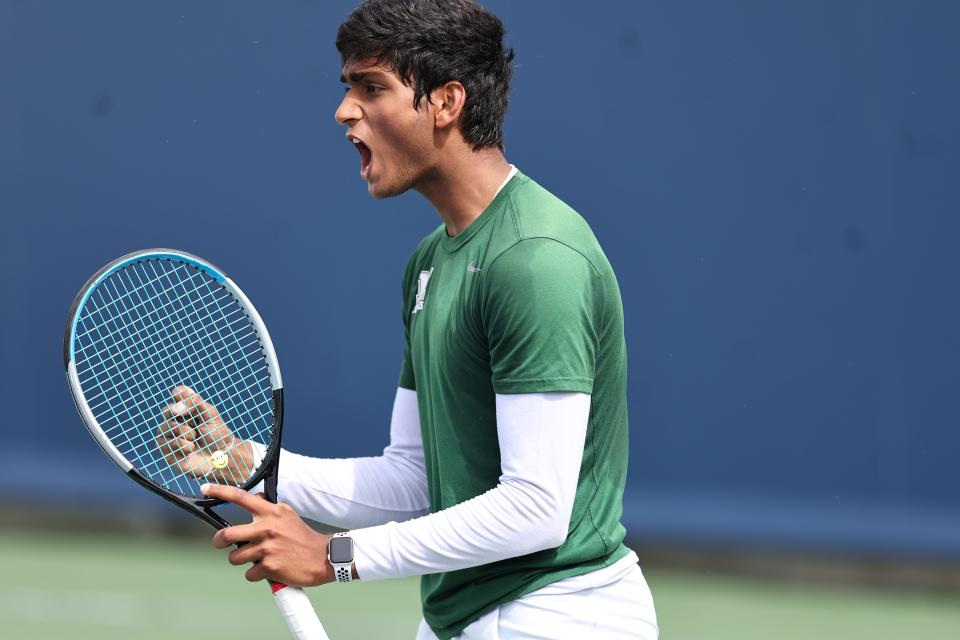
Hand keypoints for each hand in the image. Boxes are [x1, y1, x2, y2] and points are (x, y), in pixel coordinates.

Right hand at [155, 385, 254, 484]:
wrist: (222, 456)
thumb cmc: (217, 435)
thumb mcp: (210, 414)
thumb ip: (195, 403)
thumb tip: (175, 400)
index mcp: (185, 409)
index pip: (177, 394)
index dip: (183, 399)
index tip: (193, 408)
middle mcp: (174, 420)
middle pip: (168, 410)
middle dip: (186, 418)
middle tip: (197, 426)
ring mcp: (168, 435)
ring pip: (166, 426)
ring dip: (185, 432)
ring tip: (195, 439)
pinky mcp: (166, 450)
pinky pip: (165, 443)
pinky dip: (181, 445)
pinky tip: (190, 449)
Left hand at [203, 484, 341, 586]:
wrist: (322, 557)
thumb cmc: (302, 536)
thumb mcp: (287, 514)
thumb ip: (268, 507)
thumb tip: (254, 497)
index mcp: (270, 512)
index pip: (240, 497)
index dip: (219, 491)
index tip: (204, 489)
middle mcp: (266, 528)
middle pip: (226, 535)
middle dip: (218, 541)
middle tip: (220, 543)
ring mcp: (266, 548)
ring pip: (235, 558)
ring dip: (242, 560)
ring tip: (256, 558)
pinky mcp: (269, 568)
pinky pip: (249, 574)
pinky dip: (256, 574)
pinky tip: (268, 569)